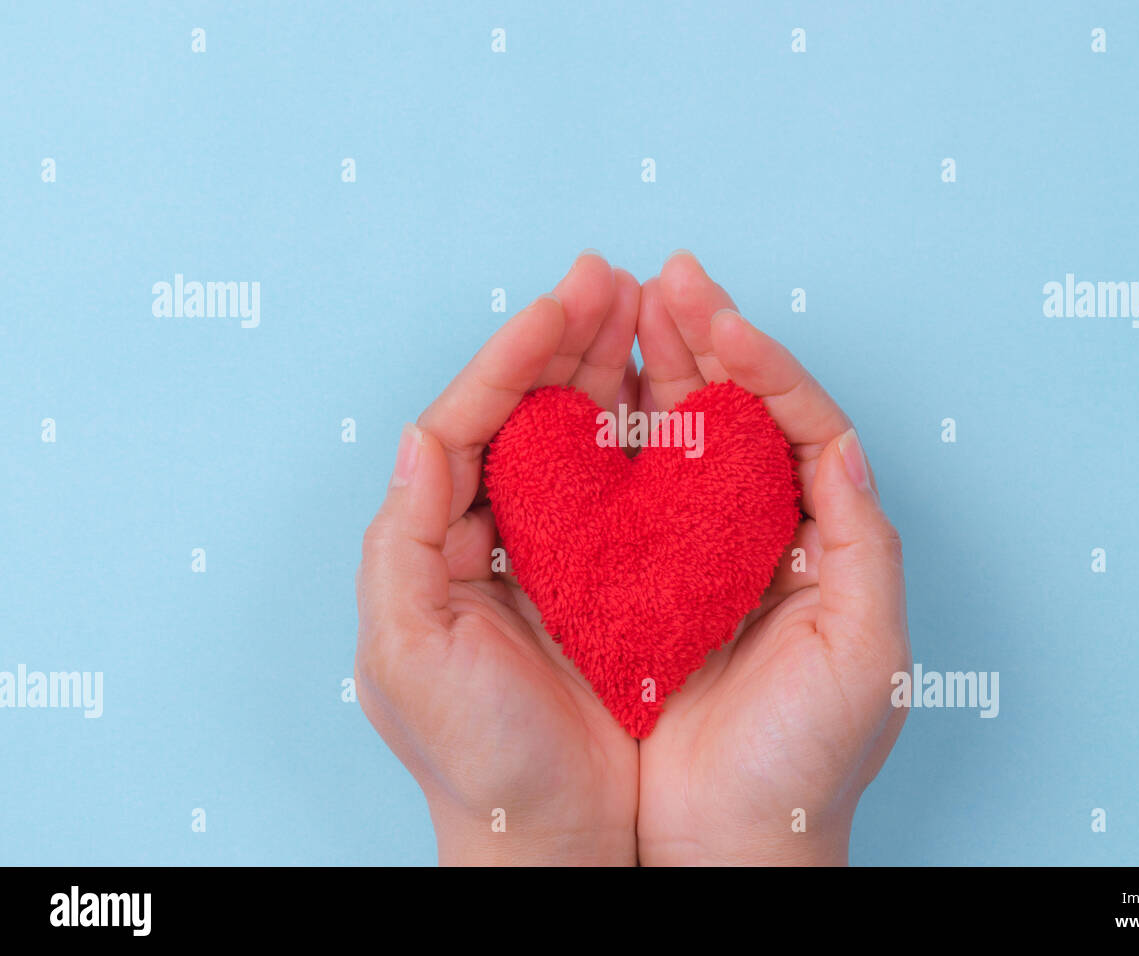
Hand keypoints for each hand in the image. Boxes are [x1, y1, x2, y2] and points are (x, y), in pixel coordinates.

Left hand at [354, 253, 643, 864]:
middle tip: (608, 277)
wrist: (556, 836)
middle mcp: (496, 536)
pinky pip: (632, 489)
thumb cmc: (474, 756)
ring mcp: (562, 553)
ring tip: (644, 307)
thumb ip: (401, 539)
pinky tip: (673, 394)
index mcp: (437, 542)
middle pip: (529, 413)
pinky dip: (649, 435)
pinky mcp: (620, 579)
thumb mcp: (407, 652)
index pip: (468, 422)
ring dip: (610, 370)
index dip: (512, 357)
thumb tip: (420, 436)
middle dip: (567, 342)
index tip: (560, 304)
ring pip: (584, 438)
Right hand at [634, 252, 911, 864]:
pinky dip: (607, 441)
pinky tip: (586, 396)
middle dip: (700, 338)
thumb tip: (844, 445)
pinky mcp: (633, 583)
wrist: (729, 841)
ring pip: (673, 440)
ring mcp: (692, 554)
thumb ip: (865, 541)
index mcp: (819, 538)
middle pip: (732, 413)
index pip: (796, 422)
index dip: (759, 361)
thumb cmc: (808, 759)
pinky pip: (619, 496)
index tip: (717, 315)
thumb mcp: (869, 650)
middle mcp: (757, 534)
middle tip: (664, 275)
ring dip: (652, 369)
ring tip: (623, 304)